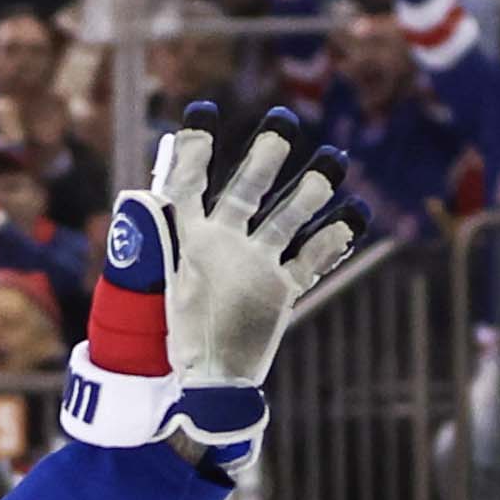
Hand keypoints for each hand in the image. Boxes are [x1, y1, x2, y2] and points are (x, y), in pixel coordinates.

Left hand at [83, 105, 369, 475]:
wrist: (209, 385)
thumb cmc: (181, 340)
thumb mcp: (165, 285)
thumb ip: (156, 241)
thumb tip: (146, 194)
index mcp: (191, 240)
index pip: (189, 185)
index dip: (193, 151)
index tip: (202, 113)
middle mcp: (225, 245)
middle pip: (247, 192)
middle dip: (265, 158)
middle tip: (283, 121)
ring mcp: (256, 266)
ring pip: (286, 219)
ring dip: (309, 192)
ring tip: (333, 161)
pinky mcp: (281, 291)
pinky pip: (309, 261)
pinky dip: (331, 241)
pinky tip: (353, 218)